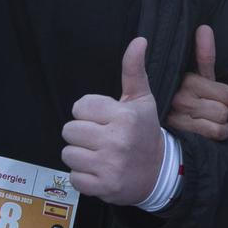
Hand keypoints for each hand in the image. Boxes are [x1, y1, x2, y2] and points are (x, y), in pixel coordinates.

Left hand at [63, 37, 164, 204]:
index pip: (79, 107)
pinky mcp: (103, 187)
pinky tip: (99, 171)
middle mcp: (117, 141)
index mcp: (124, 116)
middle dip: (81, 134)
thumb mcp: (142, 100)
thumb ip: (134, 70)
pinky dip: (83, 176)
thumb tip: (139, 40)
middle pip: (69, 130)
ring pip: (68, 153)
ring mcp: (109, 166)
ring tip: (99, 155)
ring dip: (80, 155)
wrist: (159, 173)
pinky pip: (73, 177)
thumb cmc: (145, 132)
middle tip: (100, 138)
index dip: (88, 113)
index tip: (104, 120)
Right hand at [166, 24, 227, 142]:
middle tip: (213, 112)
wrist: (162, 131)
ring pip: (222, 120)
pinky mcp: (183, 133)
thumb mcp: (196, 77)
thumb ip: (204, 55)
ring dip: (221, 125)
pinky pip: (216, 132)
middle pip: (227, 107)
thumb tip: (204, 28)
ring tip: (209, 122)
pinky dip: (217, 135)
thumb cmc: (186, 100)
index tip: (217, 101)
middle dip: (225, 111)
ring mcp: (182, 117)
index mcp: (187, 81)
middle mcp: (182, 97)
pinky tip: (207, 132)